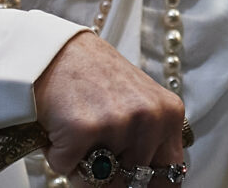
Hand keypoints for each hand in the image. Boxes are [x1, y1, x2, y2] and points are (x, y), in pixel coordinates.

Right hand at [33, 29, 188, 180]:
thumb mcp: (137, 105)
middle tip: (96, 147)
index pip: (172, 176)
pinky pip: (67, 169)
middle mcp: (150, 119)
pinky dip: (58, 155)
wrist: (56, 52)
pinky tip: (61, 125)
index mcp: (169, 114)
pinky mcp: (85, 129)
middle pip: (131, 183)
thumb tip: (145, 185)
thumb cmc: (94, 80)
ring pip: (98, 180)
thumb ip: (150, 142)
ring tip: (79, 129)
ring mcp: (119, 124)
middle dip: (111, 177)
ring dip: (82, 165)